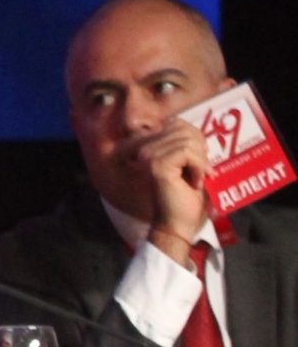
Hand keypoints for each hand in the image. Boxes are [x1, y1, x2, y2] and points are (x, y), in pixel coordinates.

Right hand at [132, 118, 211, 260]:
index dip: (195, 138)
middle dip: (200, 149)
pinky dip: (199, 166)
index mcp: (150, 144)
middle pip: (183, 128)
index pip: (177, 123)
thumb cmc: (187, 197)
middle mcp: (144, 147)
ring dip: (200, 161)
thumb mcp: (191, 164)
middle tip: (201, 171)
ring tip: (198, 178)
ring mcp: (148, 155)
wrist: (180, 223)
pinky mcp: (156, 165)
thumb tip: (199, 132)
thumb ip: (190, 145)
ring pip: (187, 140)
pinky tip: (195, 182)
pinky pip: (187, 152)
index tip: (200, 161)